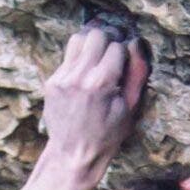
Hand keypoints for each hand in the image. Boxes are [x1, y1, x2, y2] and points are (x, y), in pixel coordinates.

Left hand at [36, 24, 150, 175]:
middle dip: (110, 37)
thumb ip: (137, 73)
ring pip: (79, 38)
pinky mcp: (52, 81)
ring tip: (102, 51)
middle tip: (117, 46)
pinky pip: (68, 56)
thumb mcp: (131, 108)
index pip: (117, 46)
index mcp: (101, 84)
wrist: (74, 154)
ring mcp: (62, 78)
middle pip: (96, 34)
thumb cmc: (108, 135)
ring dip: (93, 41)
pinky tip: (88, 69)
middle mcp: (79, 77)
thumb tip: (137, 42)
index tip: (130, 52)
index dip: (127, 46)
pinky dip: (81, 56)